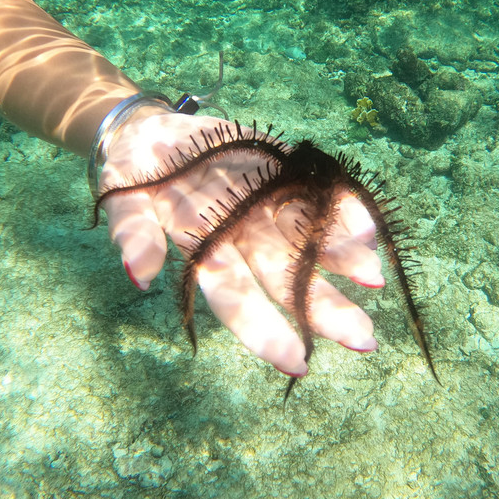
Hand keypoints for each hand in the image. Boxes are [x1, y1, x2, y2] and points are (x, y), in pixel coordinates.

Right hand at [98, 111, 385, 376]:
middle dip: (325, 311)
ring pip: (309, 239)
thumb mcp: (123, 201)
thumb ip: (133, 234)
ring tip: (375, 278)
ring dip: (343, 260)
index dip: (264, 332)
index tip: (298, 364)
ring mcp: (266, 204)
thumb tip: (139, 274)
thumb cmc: (133, 179)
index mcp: (207, 253)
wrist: (149, 133)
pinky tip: (370, 226)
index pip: (238, 301)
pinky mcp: (279, 167)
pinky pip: (316, 190)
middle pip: (287, 280)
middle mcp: (245, 237)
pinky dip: (343, 206)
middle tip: (364, 340)